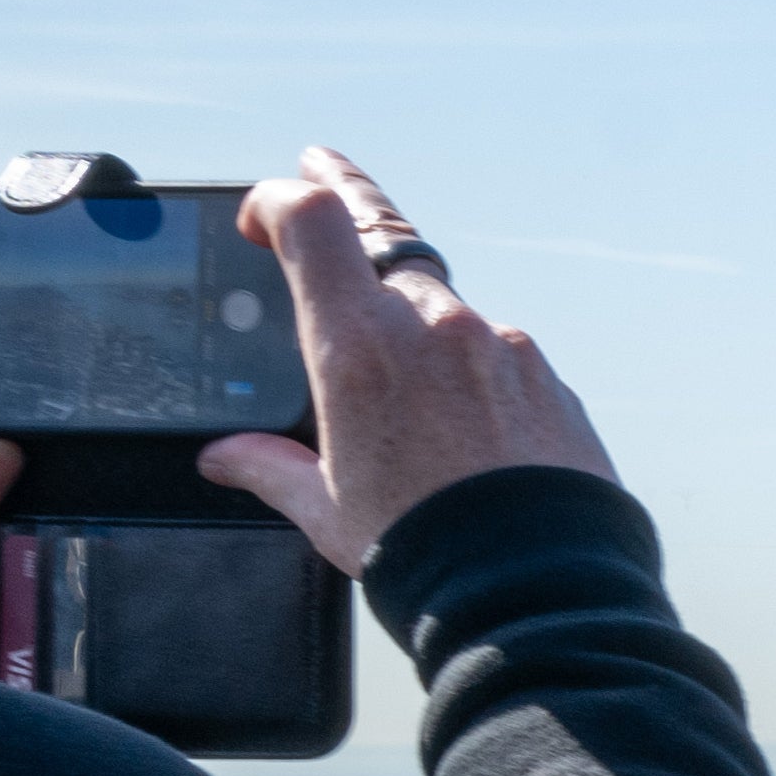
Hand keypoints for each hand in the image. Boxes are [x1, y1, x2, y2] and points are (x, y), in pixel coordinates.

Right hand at [198, 149, 616, 569]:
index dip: (284, 196)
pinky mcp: (548, 376)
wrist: (537, 591)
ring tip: (406, 391)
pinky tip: (466, 427)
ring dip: (417, 325)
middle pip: (383, 243)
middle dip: (350, 225)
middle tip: (325, 183)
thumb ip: (271, 468)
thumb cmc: (424, 552)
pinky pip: (496, 355)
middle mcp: (433, 328)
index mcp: (359, 347)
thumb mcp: (326, 511)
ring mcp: (500, 346)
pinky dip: (471, 371)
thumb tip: (227, 458)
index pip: (315, 220)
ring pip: (444, 308)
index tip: (267, 210)